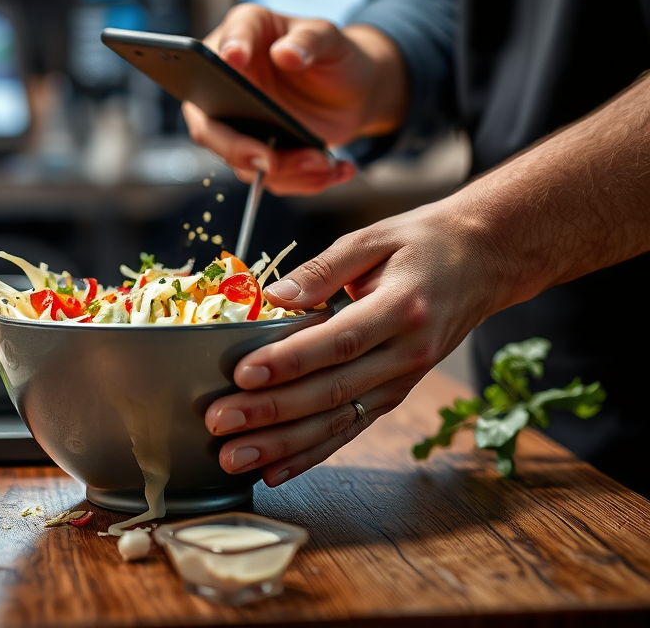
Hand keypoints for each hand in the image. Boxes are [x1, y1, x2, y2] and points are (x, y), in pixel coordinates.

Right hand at [182, 4, 406, 194]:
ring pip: (242, 160)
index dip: (226, 50)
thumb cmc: (335, 55)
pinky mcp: (260, 151)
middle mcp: (227, 82)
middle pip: (208, 122)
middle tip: (268, 160)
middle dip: (234, 147)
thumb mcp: (330, 38)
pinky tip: (336, 170)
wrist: (354, 90)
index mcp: (241, 36)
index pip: (221, 43)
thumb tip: (286, 54)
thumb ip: (310, 40)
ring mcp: (240, 122)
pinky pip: (273, 178)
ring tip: (324, 163)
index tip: (234, 58)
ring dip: (284, 169)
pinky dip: (304, 180)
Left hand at [204, 195, 513, 485]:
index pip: (339, 341)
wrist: (485, 261)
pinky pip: (352, 429)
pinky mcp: (397, 393)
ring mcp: (404, 380)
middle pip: (332, 391)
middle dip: (271, 412)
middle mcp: (406, 354)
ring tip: (233, 458)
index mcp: (401, 308)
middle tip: (221, 422)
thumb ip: (323, 268)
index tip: (243, 372)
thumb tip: (274, 296)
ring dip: (283, 445)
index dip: (290, 360)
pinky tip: (275, 470)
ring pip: (338, 421)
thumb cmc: (424, 242)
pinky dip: (312, 454)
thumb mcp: (374, 237)